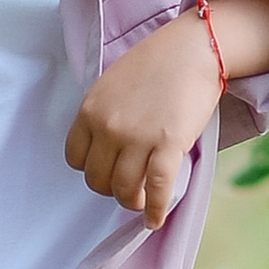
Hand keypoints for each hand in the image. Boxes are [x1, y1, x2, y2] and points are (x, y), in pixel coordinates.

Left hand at [66, 16, 225, 231]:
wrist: (193, 48)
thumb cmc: (156, 63)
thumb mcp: (112, 85)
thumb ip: (103, 116)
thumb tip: (106, 151)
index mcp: (90, 110)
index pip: (76, 159)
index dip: (92, 168)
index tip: (107, 168)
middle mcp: (108, 127)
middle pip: (98, 179)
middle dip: (112, 187)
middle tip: (128, 185)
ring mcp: (137, 137)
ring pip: (125, 190)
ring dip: (133, 201)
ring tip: (143, 201)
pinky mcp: (168, 144)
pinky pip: (158, 188)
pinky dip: (155, 210)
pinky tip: (155, 220)